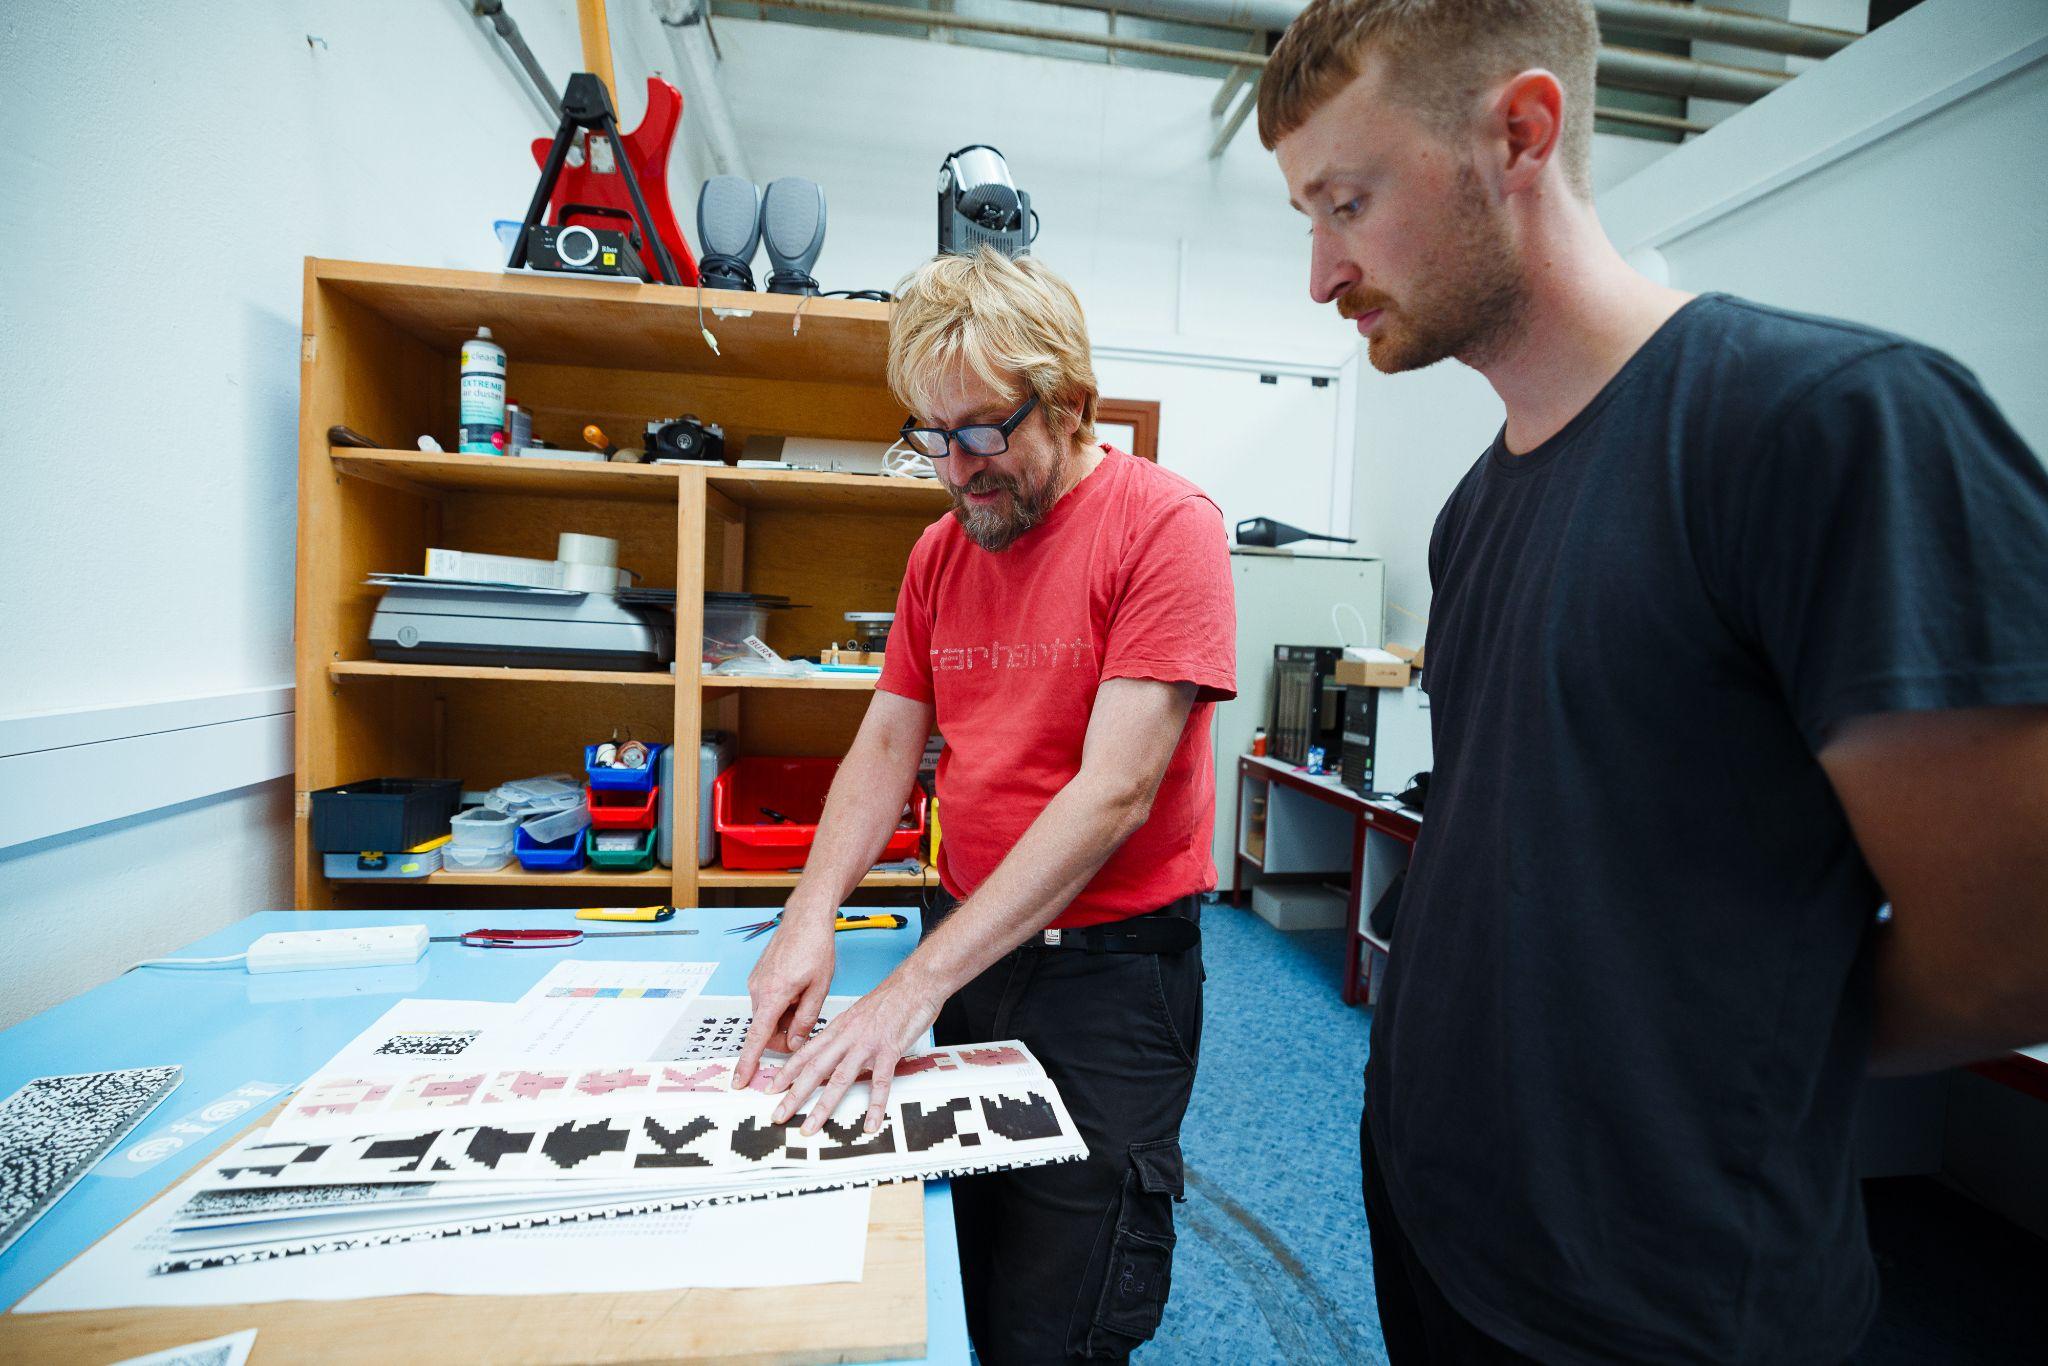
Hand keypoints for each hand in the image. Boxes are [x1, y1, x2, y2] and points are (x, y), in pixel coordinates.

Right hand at [733, 905, 836, 1088]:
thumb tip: (794, 1043)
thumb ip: (806, 1019)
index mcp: (773, 995)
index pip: (757, 1037)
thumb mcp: (819, 988)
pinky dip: (781, 1004)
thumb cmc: (815, 947)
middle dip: (784, 1033)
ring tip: (805, 995)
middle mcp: (758, 989)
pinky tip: (797, 988)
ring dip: (785, 1016)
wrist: (805, 917)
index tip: (739, 1080)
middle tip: (806, 1020)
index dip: (748, 1062)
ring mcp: (755, 982)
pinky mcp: (757, 976)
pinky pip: (767, 1001)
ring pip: (768, 1015)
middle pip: (766, 1028)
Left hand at [767, 965, 945, 1134]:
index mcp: (839, 1029)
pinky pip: (880, 1083)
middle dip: (793, 1095)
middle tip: (778, 1115)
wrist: (916, 982)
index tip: (771, 1088)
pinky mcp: (889, 1050)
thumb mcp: (859, 1015)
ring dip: (822, 1107)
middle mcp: (848, 1037)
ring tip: (810, 1127)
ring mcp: (867, 1045)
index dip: (786, 1072)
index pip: (806, 1053)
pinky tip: (870, 1123)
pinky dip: (875, 1106)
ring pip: (839, 1079)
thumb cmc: (891, 998)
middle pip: (814, 1070)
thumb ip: (846, 1035)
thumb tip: (836, 1052)